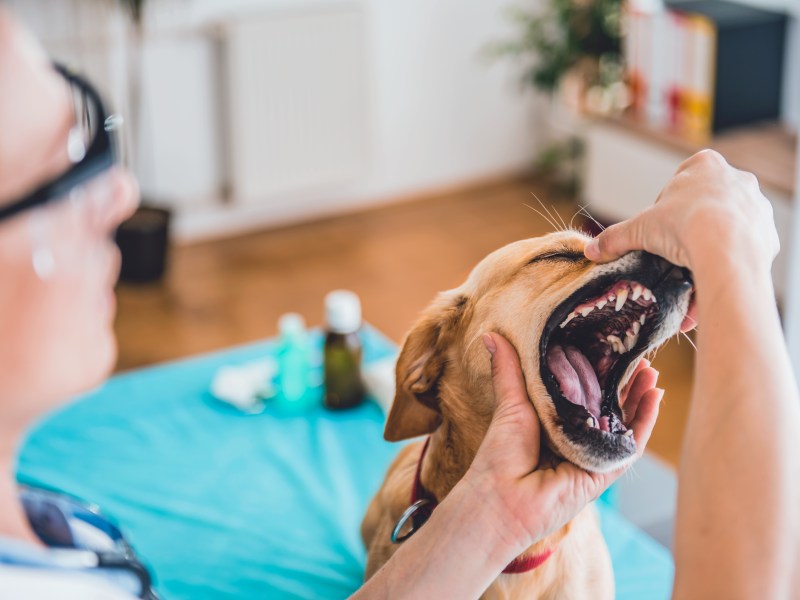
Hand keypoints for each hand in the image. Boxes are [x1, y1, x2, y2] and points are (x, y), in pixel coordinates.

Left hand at [463, 332, 662, 555]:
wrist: (503, 498)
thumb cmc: (500, 454)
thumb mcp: (510, 403)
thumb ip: (508, 370)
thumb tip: (490, 335)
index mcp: (554, 423)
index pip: (584, 393)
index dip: (600, 372)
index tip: (611, 348)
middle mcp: (576, 439)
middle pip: (609, 406)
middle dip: (626, 382)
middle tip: (639, 355)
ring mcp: (592, 456)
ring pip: (625, 422)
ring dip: (641, 397)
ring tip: (651, 371)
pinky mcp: (605, 471)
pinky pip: (631, 444)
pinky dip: (645, 421)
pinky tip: (655, 396)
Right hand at [584, 150, 778, 274]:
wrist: (727, 249)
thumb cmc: (684, 226)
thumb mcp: (640, 229)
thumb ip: (615, 238)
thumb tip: (591, 250)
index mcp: (704, 165)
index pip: (680, 181)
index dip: (666, 207)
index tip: (660, 228)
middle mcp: (736, 178)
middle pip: (706, 203)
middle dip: (691, 225)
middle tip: (675, 249)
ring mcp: (756, 204)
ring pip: (728, 225)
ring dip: (712, 244)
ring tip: (694, 267)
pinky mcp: (768, 232)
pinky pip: (744, 247)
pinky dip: (729, 260)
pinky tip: (714, 274)